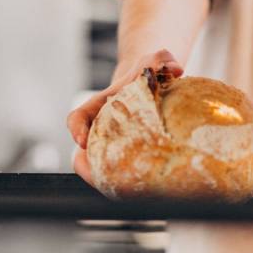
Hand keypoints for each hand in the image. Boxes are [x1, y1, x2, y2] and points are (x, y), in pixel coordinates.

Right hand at [66, 49, 182, 184]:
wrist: (152, 84)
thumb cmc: (150, 73)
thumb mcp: (155, 60)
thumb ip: (163, 58)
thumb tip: (176, 69)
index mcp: (100, 107)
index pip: (78, 118)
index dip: (76, 130)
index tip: (82, 140)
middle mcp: (101, 129)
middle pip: (84, 155)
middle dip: (89, 169)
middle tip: (101, 179)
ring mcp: (111, 146)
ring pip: (102, 170)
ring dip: (109, 183)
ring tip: (128, 193)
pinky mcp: (127, 158)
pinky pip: (122, 176)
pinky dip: (131, 186)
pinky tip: (150, 193)